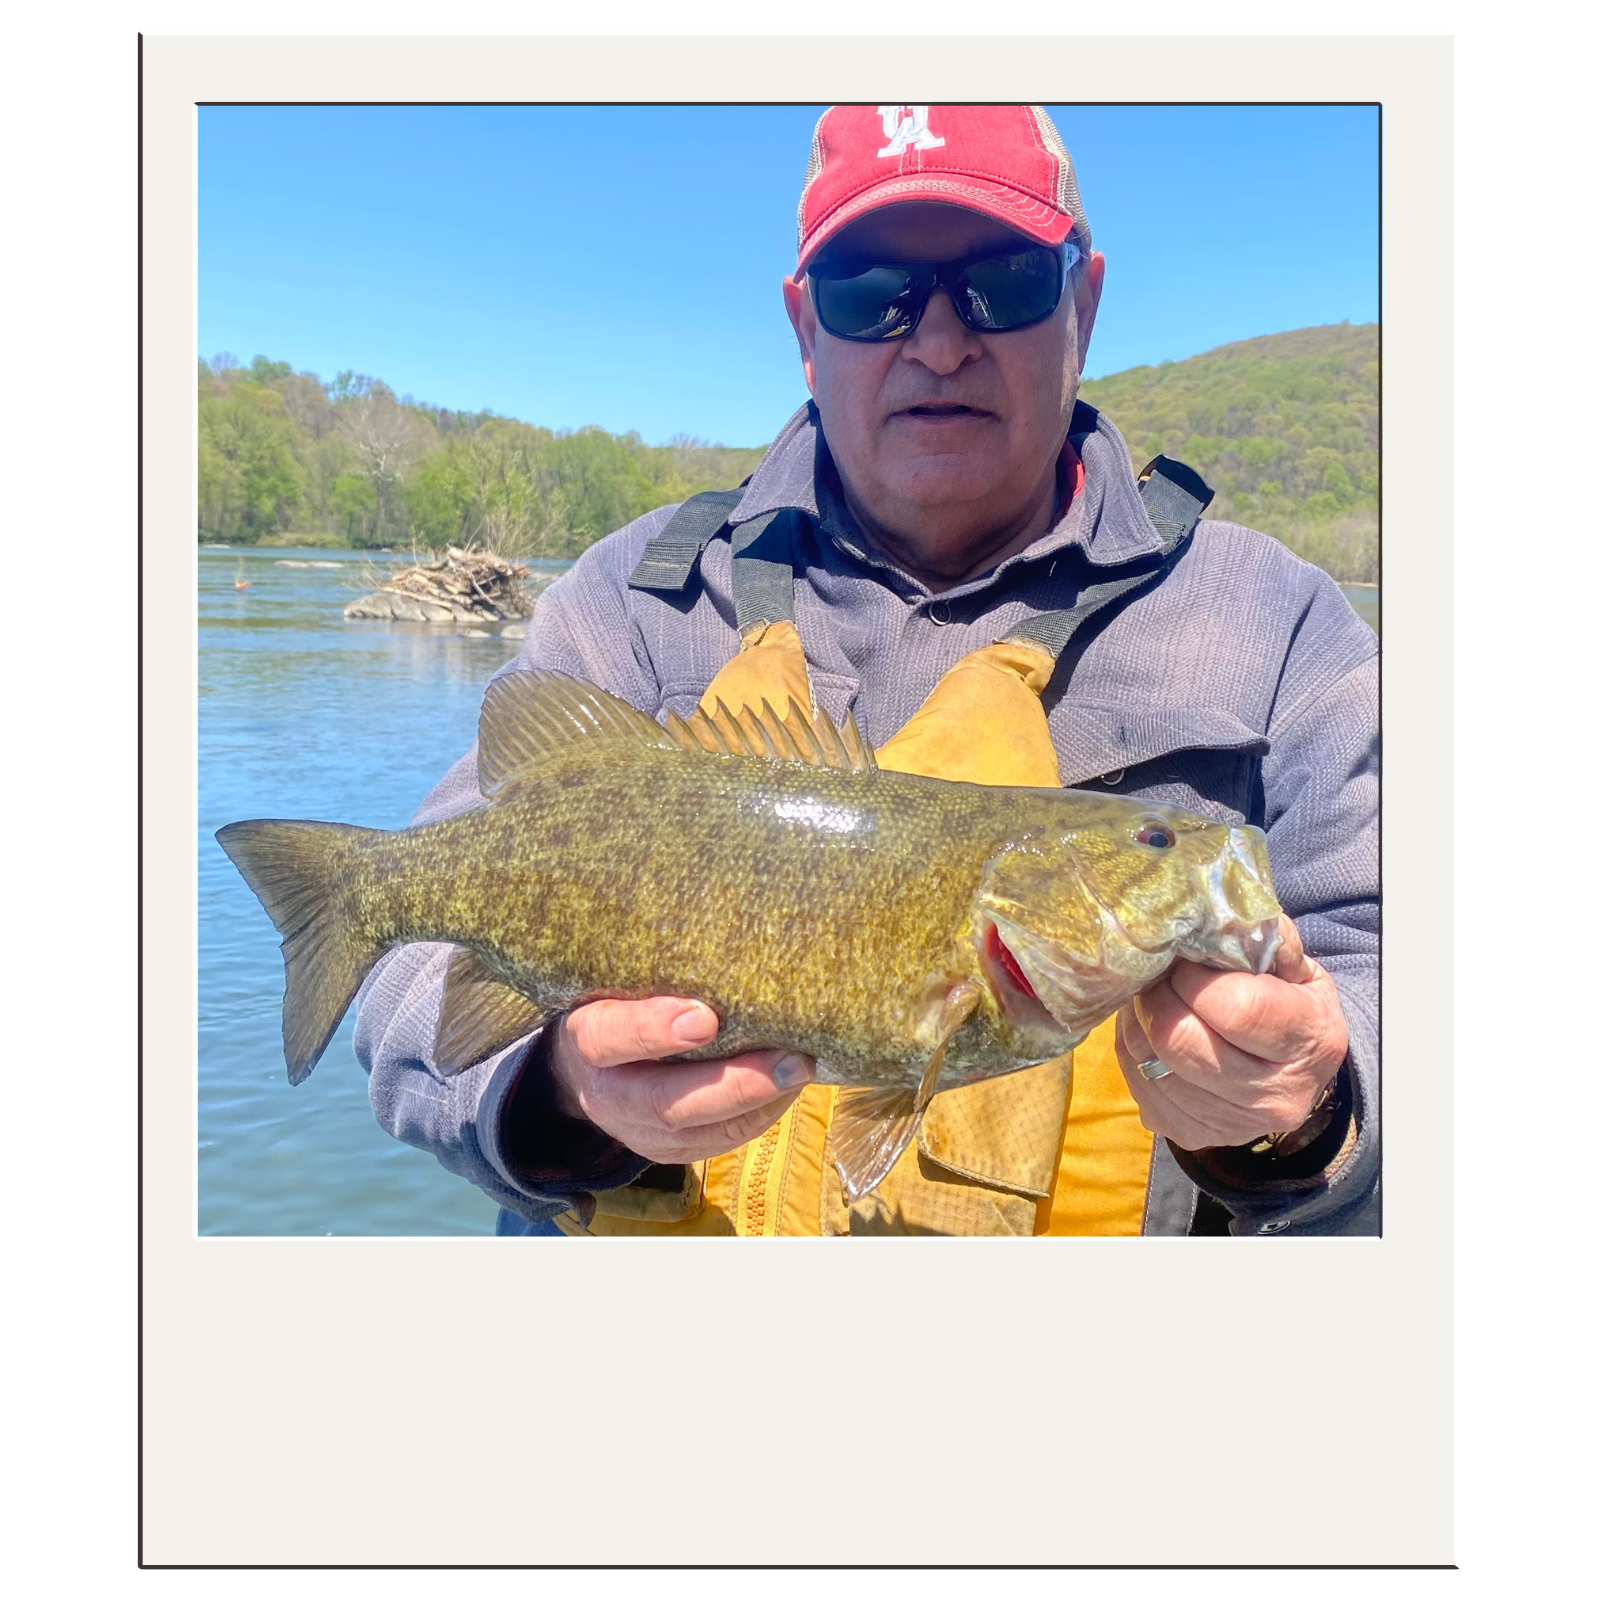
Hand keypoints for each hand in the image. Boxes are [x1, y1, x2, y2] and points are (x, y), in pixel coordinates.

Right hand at [547, 997, 815, 1163]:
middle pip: (664, 1102)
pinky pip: (716, 1142)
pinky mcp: (668, 1152)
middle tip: (792, 1060)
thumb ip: (659, 971)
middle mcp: (606, 1095)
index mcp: (587, 1038)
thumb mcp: (621, 980)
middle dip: (735, 1084)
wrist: (591, 1066)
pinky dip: (758, 1117)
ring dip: (758, 1104)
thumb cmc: (619, 1002)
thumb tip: (731, 938)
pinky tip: (787, 1088)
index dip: (654, 1030)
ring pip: (699, 1131)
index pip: (608, 1038)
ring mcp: (636, 1132)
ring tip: (802, 1071)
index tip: (706, 1017)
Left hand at [1115, 916, 1347, 1151]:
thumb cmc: (1290, 1005)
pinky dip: (1133, 1047)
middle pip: (1180, 1039)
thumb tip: (1212, 919)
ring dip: (1140, 1019)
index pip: (1234, 1008)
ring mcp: (1228, 1124)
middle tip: (1162, 974)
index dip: (1196, 976)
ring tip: (1156, 996)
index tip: (1188, 958)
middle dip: (1159, 994)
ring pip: (1148, 1060)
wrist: (1293, 1072)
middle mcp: (1272, 1097)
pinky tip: (1151, 1029)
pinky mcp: (1187, 1134)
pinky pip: (1136, 1082)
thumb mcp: (1294, 967)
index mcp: (1308, 1043)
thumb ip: (1260, 939)